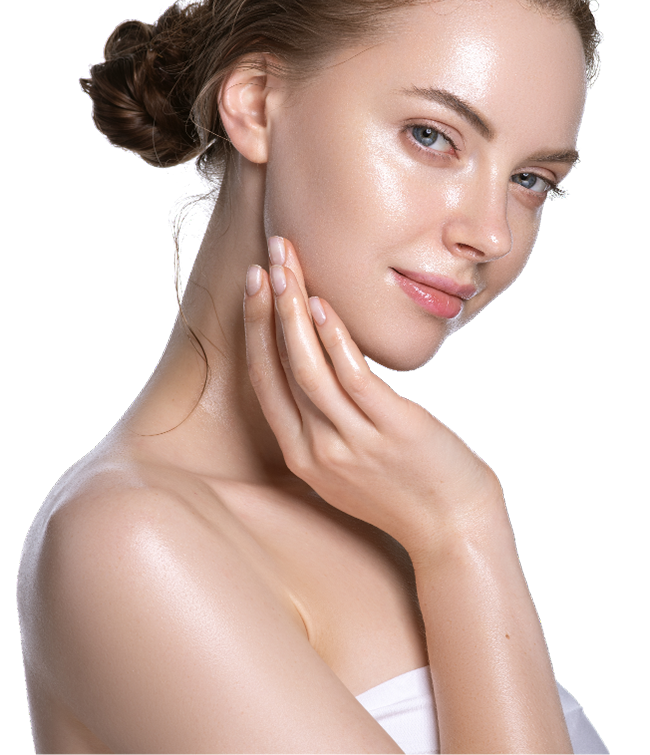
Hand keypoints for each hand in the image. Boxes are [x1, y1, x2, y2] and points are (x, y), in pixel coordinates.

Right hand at [243, 236, 501, 556]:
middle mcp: (317, 450)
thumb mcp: (350, 463)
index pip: (264, 382)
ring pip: (307, 369)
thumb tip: (320, 364)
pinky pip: (352, 379)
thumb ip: (327, 422)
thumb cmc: (405, 489)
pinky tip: (323, 304)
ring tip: (288, 267)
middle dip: (267, 309)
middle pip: (279, 367)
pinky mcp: (391, 431)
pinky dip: (333, 339)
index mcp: (302, 456)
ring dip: (292, 313)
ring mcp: (352, 442)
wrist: (454, 531)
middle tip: (266, 259)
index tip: (255, 285)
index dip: (254, 330)